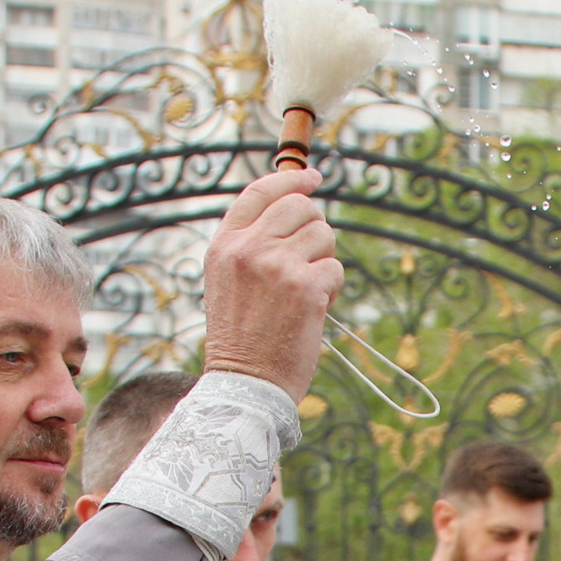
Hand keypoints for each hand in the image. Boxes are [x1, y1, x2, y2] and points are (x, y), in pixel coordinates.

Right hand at [199, 168, 341, 403]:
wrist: (246, 381)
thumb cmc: (243, 335)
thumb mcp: (230, 279)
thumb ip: (252, 242)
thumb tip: (295, 204)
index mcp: (225, 244)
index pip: (261, 191)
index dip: (292, 180)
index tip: (313, 179)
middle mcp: (249, 248)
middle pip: (300, 207)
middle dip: (316, 227)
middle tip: (312, 257)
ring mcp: (277, 266)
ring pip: (324, 235)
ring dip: (324, 261)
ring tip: (305, 292)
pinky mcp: (306, 288)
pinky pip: (335, 269)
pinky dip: (332, 289)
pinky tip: (313, 310)